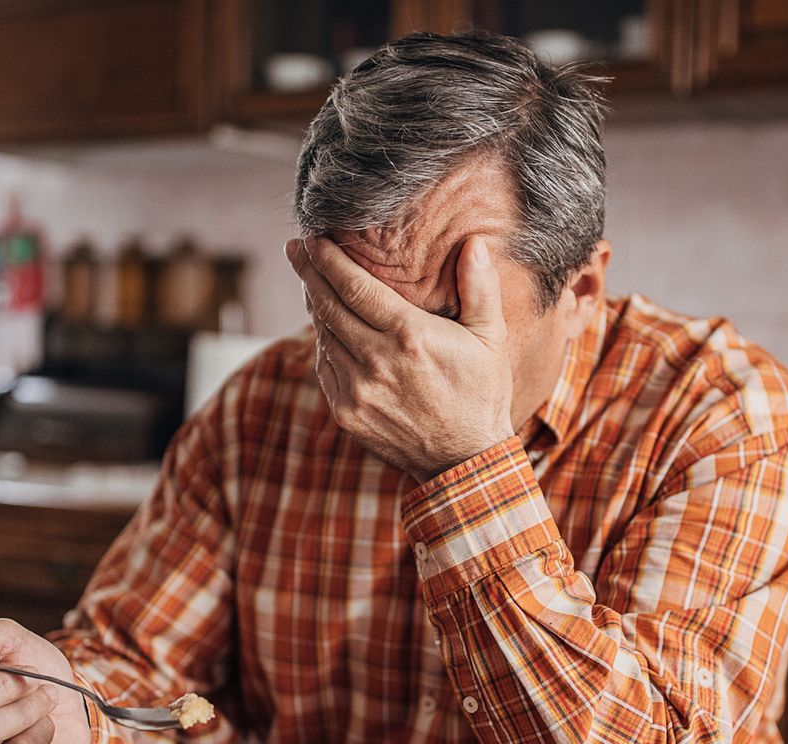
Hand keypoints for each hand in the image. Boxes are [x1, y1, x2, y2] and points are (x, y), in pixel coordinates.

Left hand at [286, 234, 515, 479]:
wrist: (465, 460)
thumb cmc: (481, 394)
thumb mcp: (491, 339)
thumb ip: (480, 288)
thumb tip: (476, 243)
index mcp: (410, 336)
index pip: (355, 287)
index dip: (329, 260)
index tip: (313, 239)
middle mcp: (377, 362)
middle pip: (329, 306)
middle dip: (309, 273)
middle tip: (295, 248)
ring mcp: (358, 391)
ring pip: (323, 336)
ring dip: (313, 306)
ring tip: (310, 282)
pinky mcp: (347, 414)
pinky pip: (325, 368)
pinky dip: (322, 343)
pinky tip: (326, 327)